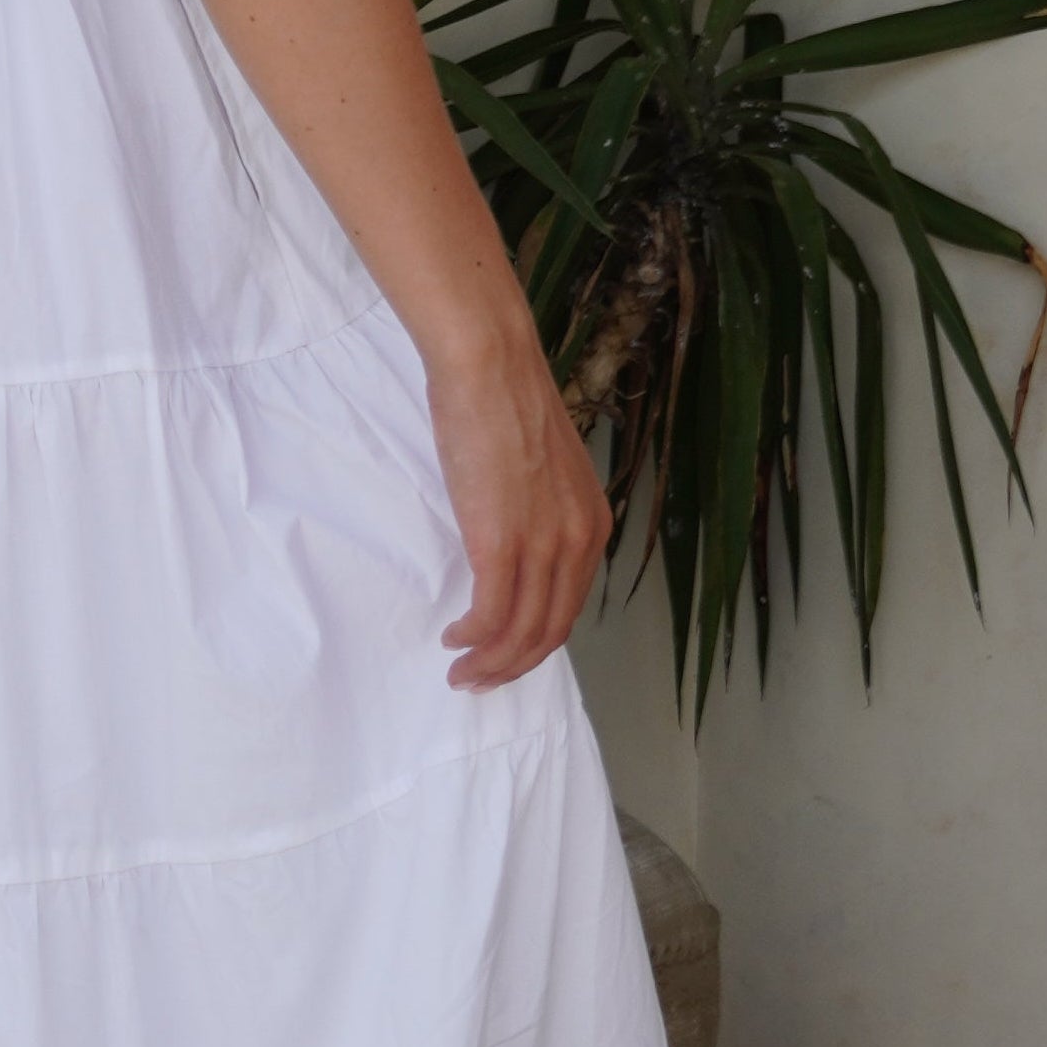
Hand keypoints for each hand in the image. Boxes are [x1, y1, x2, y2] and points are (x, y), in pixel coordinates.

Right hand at [424, 330, 610, 689]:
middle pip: (550, 630)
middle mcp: (578, 541)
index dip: (536, 641)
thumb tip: (513, 539)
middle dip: (513, 666)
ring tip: (460, 672)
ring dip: (489, 662)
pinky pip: (492, 612)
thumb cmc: (503, 403)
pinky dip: (473, 635)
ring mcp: (543, 543)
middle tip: (477, 680)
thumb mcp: (541, 469)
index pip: (569, 606)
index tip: (504, 653)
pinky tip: (454, 638)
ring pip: (523, 631)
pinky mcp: (502, 541)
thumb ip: (539, 511)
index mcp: (591, 524)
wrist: (488, 366)